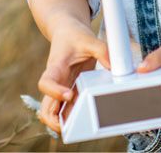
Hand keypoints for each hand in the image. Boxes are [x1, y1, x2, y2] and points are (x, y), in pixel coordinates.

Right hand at [37, 15, 109, 135]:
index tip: (69, 95)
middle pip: (45, 107)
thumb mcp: (89, 39)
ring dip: (61, 122)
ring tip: (78, 128)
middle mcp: (55, 82)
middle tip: (69, 127)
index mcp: (56, 67)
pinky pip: (65, 109)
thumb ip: (102, 50)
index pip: (46, 83)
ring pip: (53, 111)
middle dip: (54, 120)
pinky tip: (84, 120)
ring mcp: (60, 89)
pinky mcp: (68, 91)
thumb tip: (114, 66)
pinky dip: (71, 117)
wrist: (67, 32)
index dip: (55, 92)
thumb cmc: (75, 36)